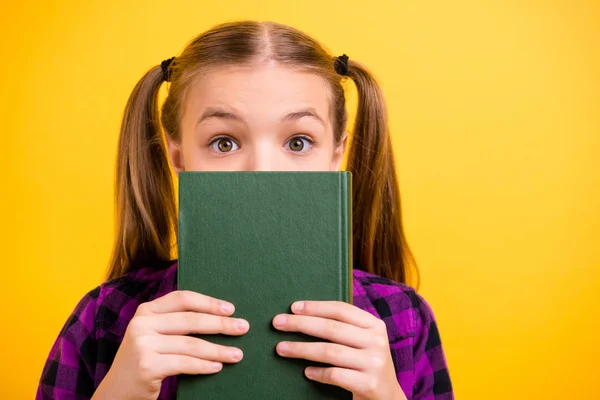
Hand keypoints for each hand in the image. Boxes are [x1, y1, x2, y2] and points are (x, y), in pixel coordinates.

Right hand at [92, 290, 249, 399]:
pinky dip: (204, 365)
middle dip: (221, 325)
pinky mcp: (147, 365)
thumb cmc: (144, 361)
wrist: (116, 392)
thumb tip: (218, 316)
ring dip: (218, 350)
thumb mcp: (153, 335)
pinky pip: (185, 363)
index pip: (183, 299)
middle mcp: (142, 324)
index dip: (209, 302)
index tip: (231, 309)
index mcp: (146, 311)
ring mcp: (142, 344)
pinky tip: (217, 366)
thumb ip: (174, 323)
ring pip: (191, 344)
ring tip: (237, 354)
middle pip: (191, 320)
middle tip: (243, 328)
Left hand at [273, 301, 406, 399]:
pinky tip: (306, 372)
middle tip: (278, 323)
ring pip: (330, 351)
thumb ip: (344, 328)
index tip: (293, 307)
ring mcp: (374, 363)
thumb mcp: (363, 341)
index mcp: (374, 325)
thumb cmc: (367, 364)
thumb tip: (302, 315)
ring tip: (281, 348)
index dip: (315, 307)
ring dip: (301, 349)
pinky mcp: (369, 384)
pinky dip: (318, 373)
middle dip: (301, 324)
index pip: (341, 310)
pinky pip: (335, 375)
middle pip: (331, 328)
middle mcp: (376, 341)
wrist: (389, 398)